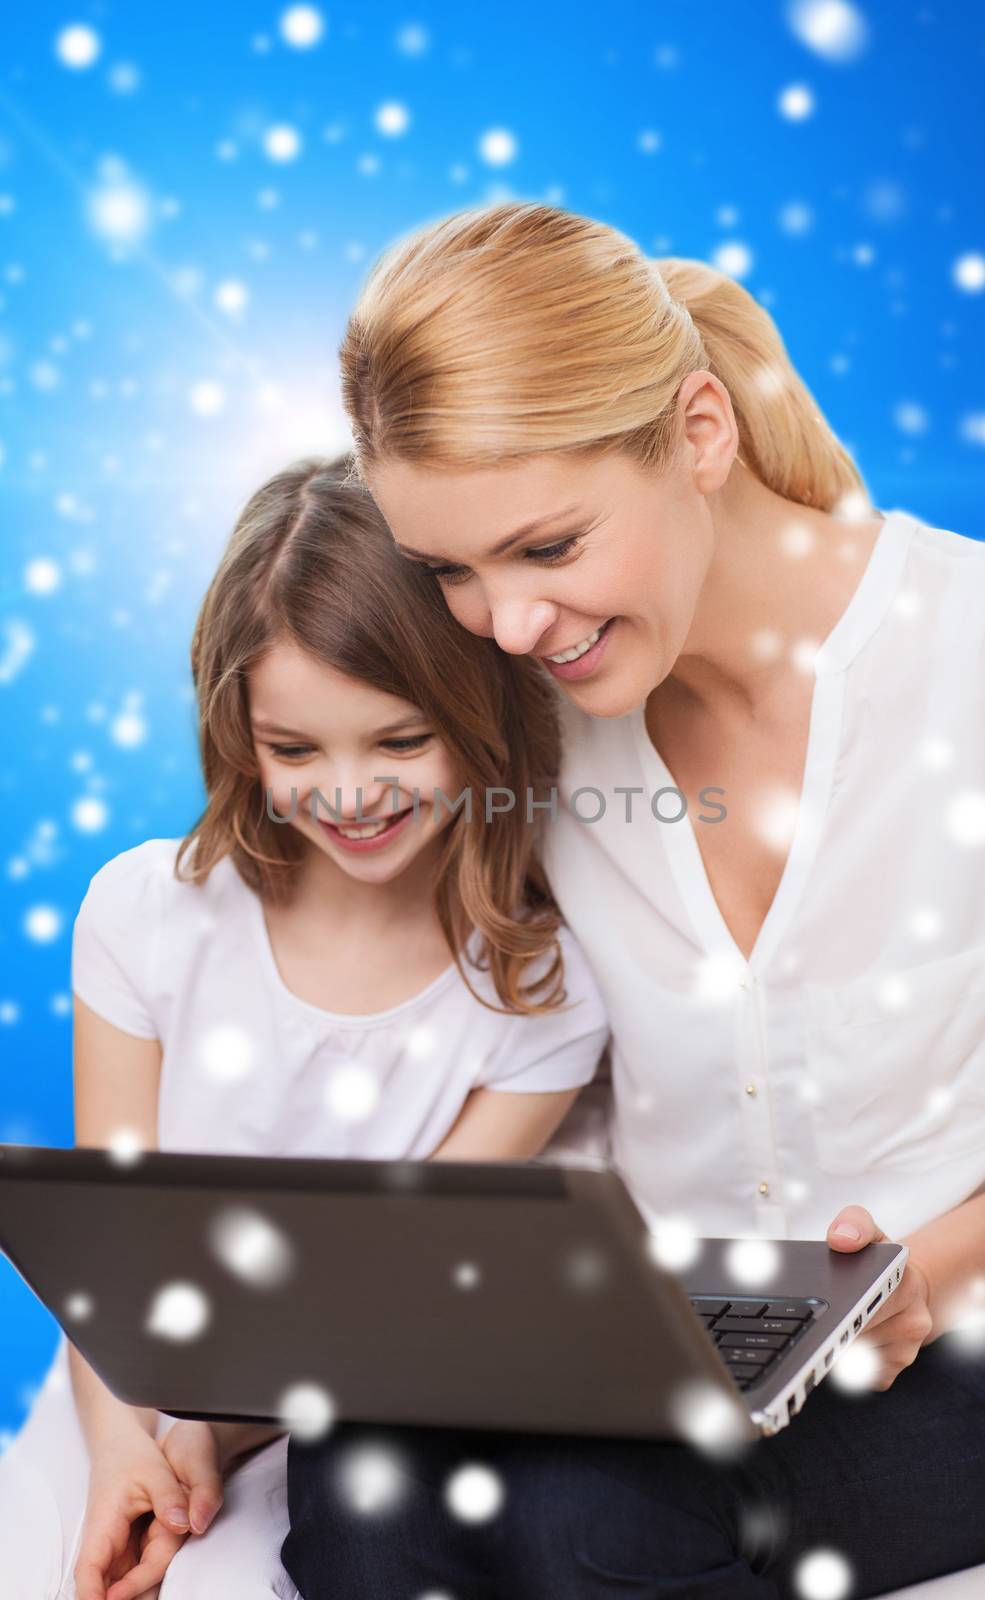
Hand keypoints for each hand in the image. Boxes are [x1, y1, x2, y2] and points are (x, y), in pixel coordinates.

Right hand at [73, 1428, 193, 1599]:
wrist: (120, 1446)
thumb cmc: (131, 1456)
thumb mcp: (156, 1470)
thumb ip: (169, 1498)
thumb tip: (183, 1523)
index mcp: (104, 1524)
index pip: (90, 1570)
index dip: (93, 1596)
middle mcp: (104, 1542)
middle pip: (108, 1585)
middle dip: (125, 1598)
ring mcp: (114, 1549)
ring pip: (119, 1584)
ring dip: (135, 1594)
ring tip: (162, 1595)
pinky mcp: (124, 1549)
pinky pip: (130, 1575)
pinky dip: (141, 1586)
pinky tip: (156, 1593)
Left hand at [826, 1204, 933, 1390]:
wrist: (907, 1285)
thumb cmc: (878, 1261)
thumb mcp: (867, 1231)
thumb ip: (853, 1224)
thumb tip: (840, 1239)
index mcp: (904, 1281)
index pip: (863, 1304)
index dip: (840, 1312)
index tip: (824, 1318)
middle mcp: (914, 1318)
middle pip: (855, 1334)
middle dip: (832, 1328)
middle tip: (816, 1320)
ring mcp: (908, 1347)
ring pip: (855, 1357)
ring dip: (837, 1345)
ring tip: (832, 1325)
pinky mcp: (897, 1367)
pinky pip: (861, 1373)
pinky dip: (848, 1363)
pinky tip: (846, 1344)